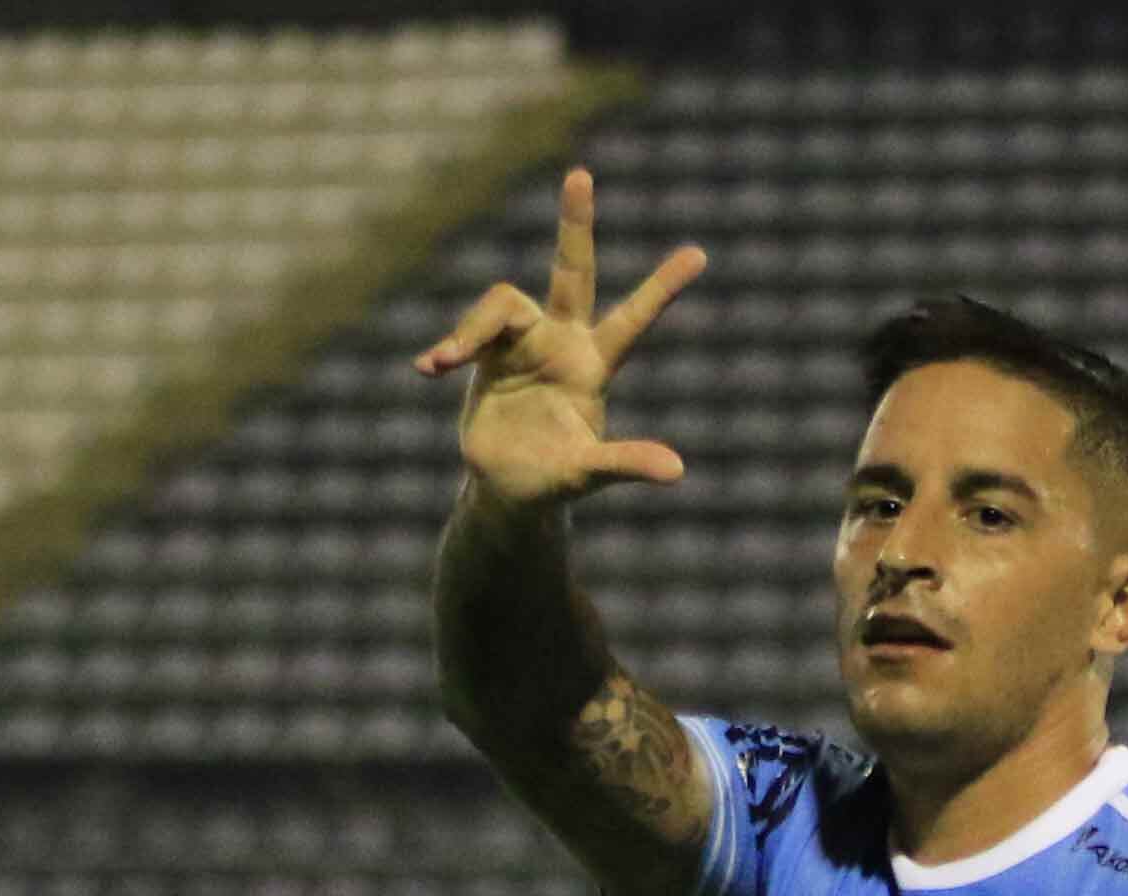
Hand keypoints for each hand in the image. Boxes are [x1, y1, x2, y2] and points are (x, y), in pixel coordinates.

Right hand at [414, 166, 705, 507]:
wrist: (508, 490)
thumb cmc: (555, 483)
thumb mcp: (590, 474)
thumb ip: (626, 464)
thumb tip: (678, 471)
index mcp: (593, 365)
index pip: (633, 320)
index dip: (661, 288)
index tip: (699, 255)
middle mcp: (560, 343)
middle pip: (571, 272)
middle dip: (575, 226)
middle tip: (581, 174)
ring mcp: (522, 344)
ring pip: (500, 302)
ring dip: (471, 329)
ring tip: (445, 361)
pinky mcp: (487, 354)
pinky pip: (464, 335)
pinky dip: (447, 348)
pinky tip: (428, 369)